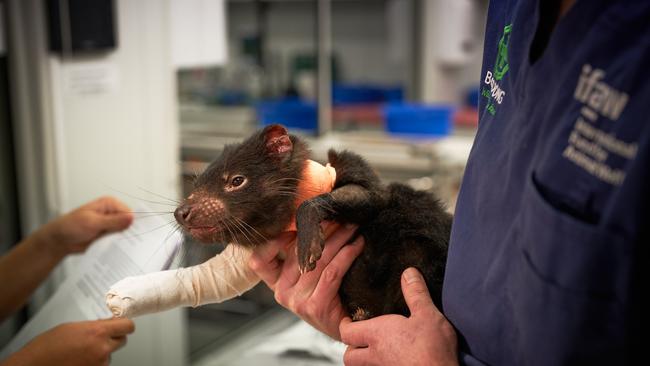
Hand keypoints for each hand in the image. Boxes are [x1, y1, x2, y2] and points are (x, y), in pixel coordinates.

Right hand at [4, 318, 134, 365]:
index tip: (122, 323)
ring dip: (102, 351)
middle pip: (122, 340)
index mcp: (97, 332)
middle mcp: (102, 349)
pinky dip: (94, 362)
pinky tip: (80, 359)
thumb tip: (108, 324)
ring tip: (81, 350)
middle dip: (114, 337)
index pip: (127, 326)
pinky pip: (101, 364)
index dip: (124, 324)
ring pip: (110, 354)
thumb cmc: (47, 346)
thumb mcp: (73, 327)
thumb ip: (94, 325)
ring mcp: (99, 364)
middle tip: (100, 337)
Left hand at [39, 196, 132, 256]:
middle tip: (132, 243)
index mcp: (110, 204)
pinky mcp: (108, 235)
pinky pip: (118, 240)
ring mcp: (111, 225)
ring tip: (126, 249)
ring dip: (124, 240)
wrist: (59, 240)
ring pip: (124, 232)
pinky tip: (120, 251)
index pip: (129, 212)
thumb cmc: (71, 226)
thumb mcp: (92, 223)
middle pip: (129, 223)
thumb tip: (131, 218)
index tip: (137, 234)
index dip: (134, 223)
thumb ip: (113, 221)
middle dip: (129, 232)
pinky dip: (118, 245)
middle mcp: (113, 213)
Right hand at [248, 223, 363, 339]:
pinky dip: (347, 254)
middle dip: (321, 230)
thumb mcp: (308, 279)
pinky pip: (332, 271)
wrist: (348, 331)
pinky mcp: (315, 306)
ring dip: (339, 238)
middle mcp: (282, 293)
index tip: (296, 225)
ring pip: (318, 259)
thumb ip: (302, 257)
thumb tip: (313, 221)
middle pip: (298, 251)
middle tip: (340, 216)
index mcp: (275, 284)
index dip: (272, 241)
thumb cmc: (329, 300)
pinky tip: (357, 245)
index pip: (258, 260)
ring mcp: (297, 301)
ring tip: (353, 227)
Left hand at [340, 267, 457, 365]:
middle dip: (350, 347)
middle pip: (348, 356)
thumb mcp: (427, 314)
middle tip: (360, 337)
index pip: (346, 331)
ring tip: (376, 349)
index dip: (345, 325)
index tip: (351, 318)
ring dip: (364, 359)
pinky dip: (380, 365)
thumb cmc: (432, 350)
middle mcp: (375, 356)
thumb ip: (415, 293)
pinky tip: (394, 359)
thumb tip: (408, 274)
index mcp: (377, 334)